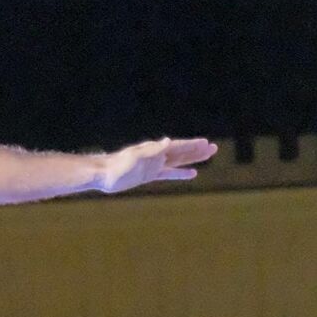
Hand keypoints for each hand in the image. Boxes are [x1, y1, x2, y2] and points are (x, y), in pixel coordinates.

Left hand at [99, 137, 217, 193]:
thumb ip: (151, 151)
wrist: (103, 175)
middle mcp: (157, 157)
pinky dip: (181, 173)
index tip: (206, 143)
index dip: (192, 145)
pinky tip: (192, 174)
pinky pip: (170, 173)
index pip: (177, 147)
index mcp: (154, 151)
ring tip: (207, 155)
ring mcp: (154, 166)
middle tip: (214, 147)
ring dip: (193, 159)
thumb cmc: (117, 165)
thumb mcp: (135, 157)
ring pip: (178, 161)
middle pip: (181, 152)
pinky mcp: (150, 175)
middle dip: (197, 150)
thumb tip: (167, 141)